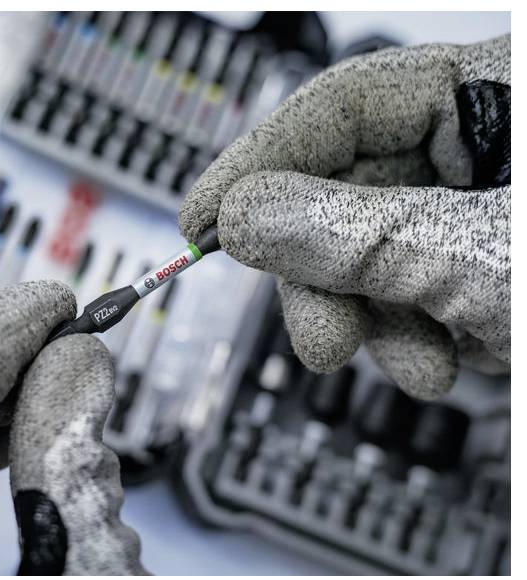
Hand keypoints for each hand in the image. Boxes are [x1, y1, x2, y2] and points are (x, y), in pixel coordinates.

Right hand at [179, 35, 509, 399]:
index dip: (263, 158)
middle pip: (349, 189)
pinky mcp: (479, 271)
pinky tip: (436, 363)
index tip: (201, 216)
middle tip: (318, 333)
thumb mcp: (482, 256)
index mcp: (500, 91)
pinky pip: (407, 294)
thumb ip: (356, 236)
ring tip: (417, 368)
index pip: (347, 102)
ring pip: (371, 254)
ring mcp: (477, 211)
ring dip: (374, 320)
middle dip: (328, 276)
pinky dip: (408, 337)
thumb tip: (242, 216)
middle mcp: (482, 146)